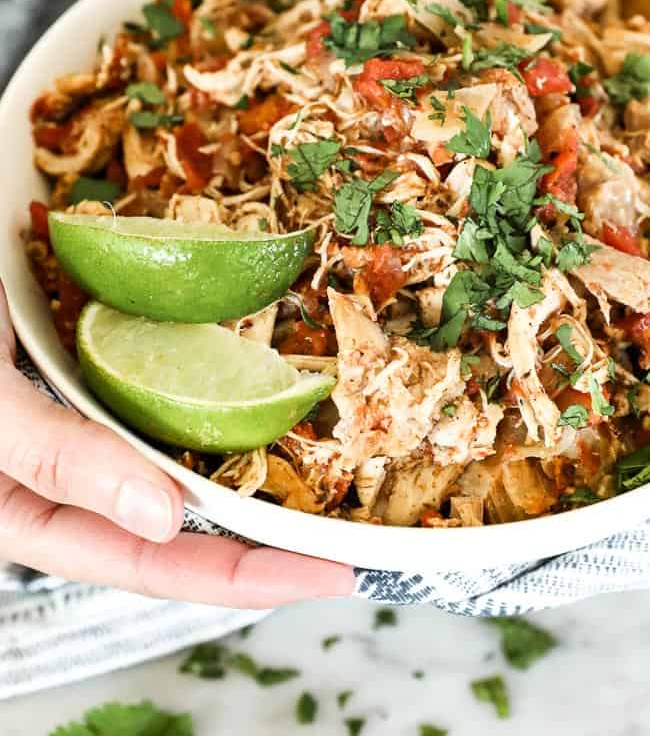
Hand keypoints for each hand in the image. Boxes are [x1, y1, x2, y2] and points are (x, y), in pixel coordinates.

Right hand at [0, 283, 352, 606]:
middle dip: (256, 536)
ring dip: (235, 465)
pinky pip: (155, 395)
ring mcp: (77, 420)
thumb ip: (57, 461)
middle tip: (343, 536)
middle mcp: (62, 475)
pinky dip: (204, 393)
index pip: (150, 561)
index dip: (239, 577)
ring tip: (312, 475)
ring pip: (169, 460)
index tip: (325, 576)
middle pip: (173, 523)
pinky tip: (245, 387)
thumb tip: (168, 518)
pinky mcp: (84, 367)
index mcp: (28, 510)